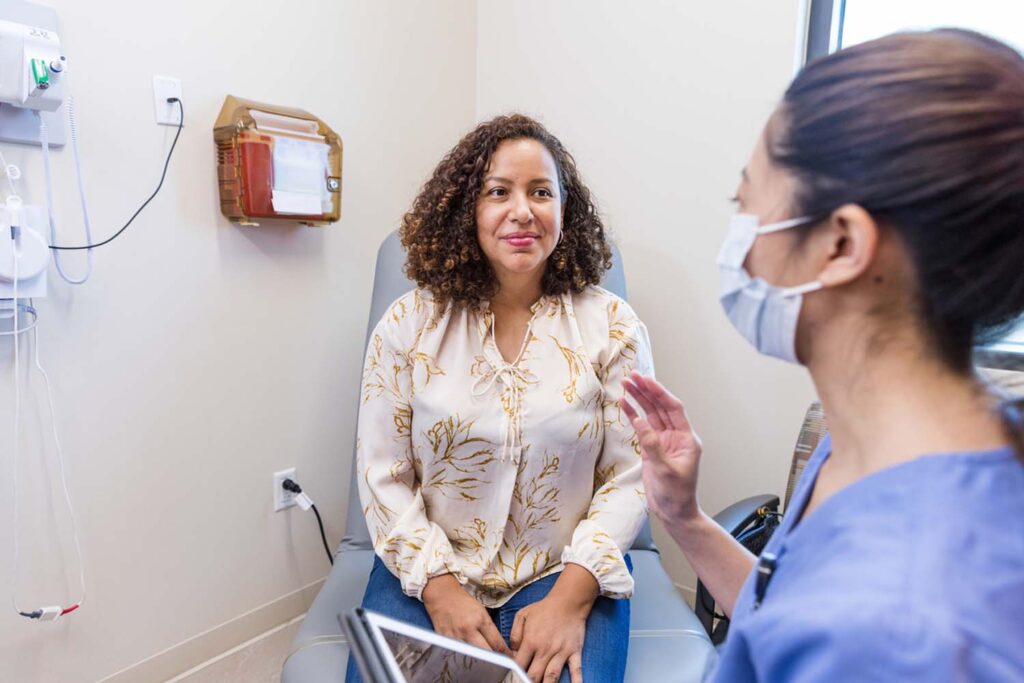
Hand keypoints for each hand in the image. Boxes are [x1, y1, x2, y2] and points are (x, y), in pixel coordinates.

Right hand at [422, 574, 509, 654]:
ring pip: (472, 657)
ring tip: (484, 661)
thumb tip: (499, 646)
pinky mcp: (445, 641)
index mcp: (480, 619)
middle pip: (486, 653)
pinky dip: (464, 656)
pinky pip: (458, 654)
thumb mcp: (481, 611)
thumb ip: (489, 628)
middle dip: (495, 660)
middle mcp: (468, 629)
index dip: (505, 654)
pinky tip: (468, 656)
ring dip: (480, 660)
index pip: (497, 643)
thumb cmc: (463, 602)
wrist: (442, 595)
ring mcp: (455, 636)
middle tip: (499, 662)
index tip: (509, 658)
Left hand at [510, 564, 595, 682]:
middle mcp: (545, 649)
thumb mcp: (522, 615)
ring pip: (552, 677)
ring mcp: (561, 652)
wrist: (568, 601)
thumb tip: (513, 653)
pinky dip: (576, 681)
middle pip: (534, 675)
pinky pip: (576, 670)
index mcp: (531, 641)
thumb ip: (514, 635)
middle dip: (527, 682)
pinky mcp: (574, 652)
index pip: (519, 664)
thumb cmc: (544, 609)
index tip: (512, 677)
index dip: (514, 673)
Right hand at [621, 371, 703, 524]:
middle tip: (632, 376)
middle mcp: (676, 436)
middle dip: (647, 391)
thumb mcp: (665, 470)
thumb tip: (640, 422)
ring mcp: (664, 441)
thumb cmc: (676, 495)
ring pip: (650, 414)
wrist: (674, 513)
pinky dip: (633, 416)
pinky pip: (643, 427)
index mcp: (687, 439)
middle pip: (661, 407)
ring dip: (639, 399)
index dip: (659, 393)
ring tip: (626, 384)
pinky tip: (624, 404)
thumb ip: (653, 445)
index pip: (673, 409)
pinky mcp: (652, 448)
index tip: (646, 380)